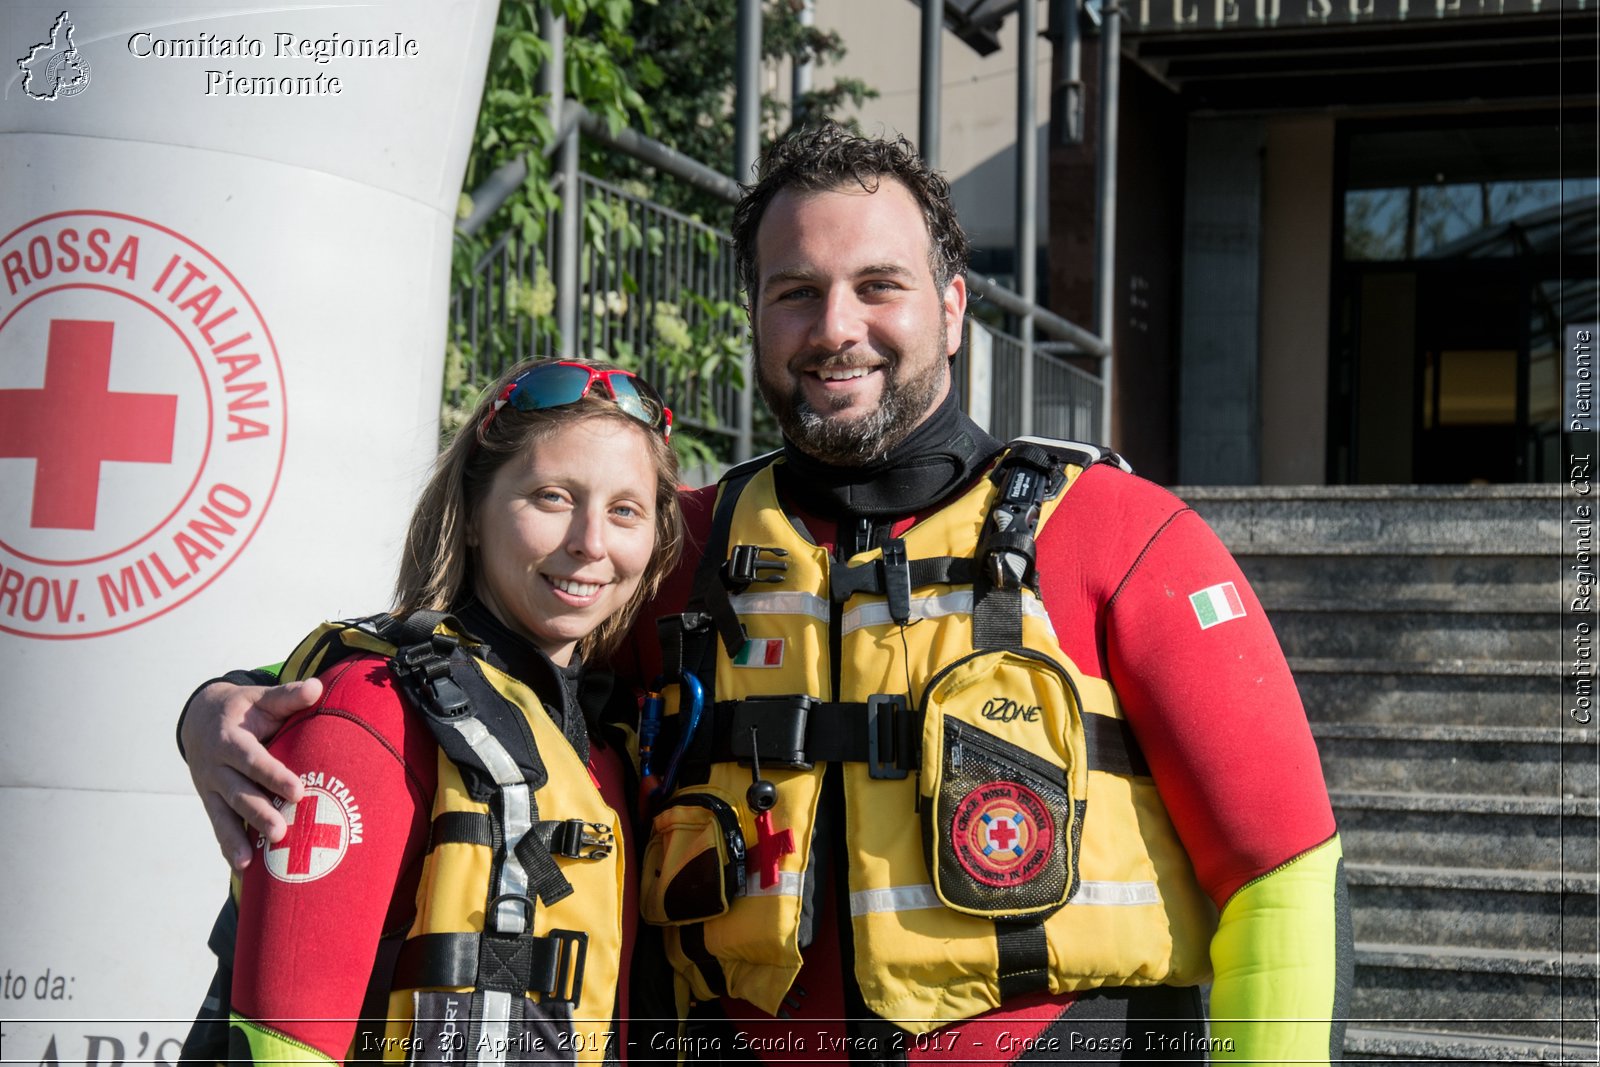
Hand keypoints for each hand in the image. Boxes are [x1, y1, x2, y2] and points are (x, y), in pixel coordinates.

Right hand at [181, 678, 322, 870]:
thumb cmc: (243, 710)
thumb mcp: (261, 698)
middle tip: (280, 833)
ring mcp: (211, 788)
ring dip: (238, 839)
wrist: (200, 719)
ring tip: (253, 862)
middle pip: (238, 793)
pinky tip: (243, 871)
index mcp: (229, 740)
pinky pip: (219, 827)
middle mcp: (216, 767)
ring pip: (224, 816)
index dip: (274, 775)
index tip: (298, 791)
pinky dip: (229, 848)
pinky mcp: (211, 802)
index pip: (253, 760)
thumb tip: (315, 688)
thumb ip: (287, 696)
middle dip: (258, 814)